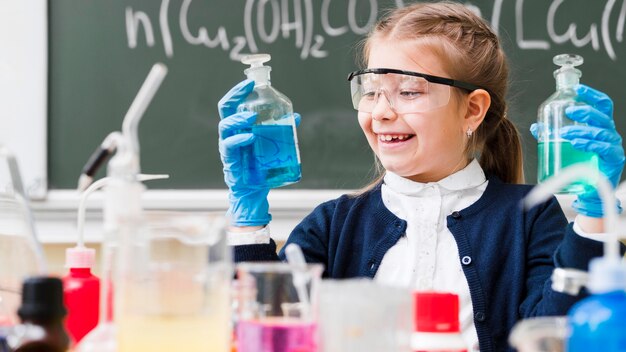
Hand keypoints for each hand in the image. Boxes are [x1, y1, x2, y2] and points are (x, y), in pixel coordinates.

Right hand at [218, 79, 269, 226]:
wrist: (254, 192)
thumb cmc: (260, 165)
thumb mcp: (272, 144)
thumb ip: (281, 130)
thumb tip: (296, 117)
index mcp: (238, 127)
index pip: (233, 104)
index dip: (238, 91)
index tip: (250, 82)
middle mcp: (230, 135)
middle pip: (225, 110)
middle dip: (234, 97)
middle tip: (249, 90)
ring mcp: (228, 148)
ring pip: (225, 127)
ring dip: (238, 120)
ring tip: (251, 118)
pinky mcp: (230, 162)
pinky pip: (230, 148)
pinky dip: (239, 141)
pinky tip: (250, 138)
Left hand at [531, 84, 624, 216]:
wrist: (590, 190)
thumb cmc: (579, 164)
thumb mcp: (565, 146)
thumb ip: (551, 135)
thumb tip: (536, 126)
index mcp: (599, 126)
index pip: (602, 105)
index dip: (592, 94)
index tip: (577, 88)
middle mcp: (609, 133)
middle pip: (602, 116)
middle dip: (585, 110)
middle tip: (569, 110)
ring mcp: (613, 146)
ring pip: (600, 132)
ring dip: (581, 130)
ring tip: (564, 133)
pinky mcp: (614, 159)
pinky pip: (604, 148)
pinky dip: (589, 144)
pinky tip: (576, 143)